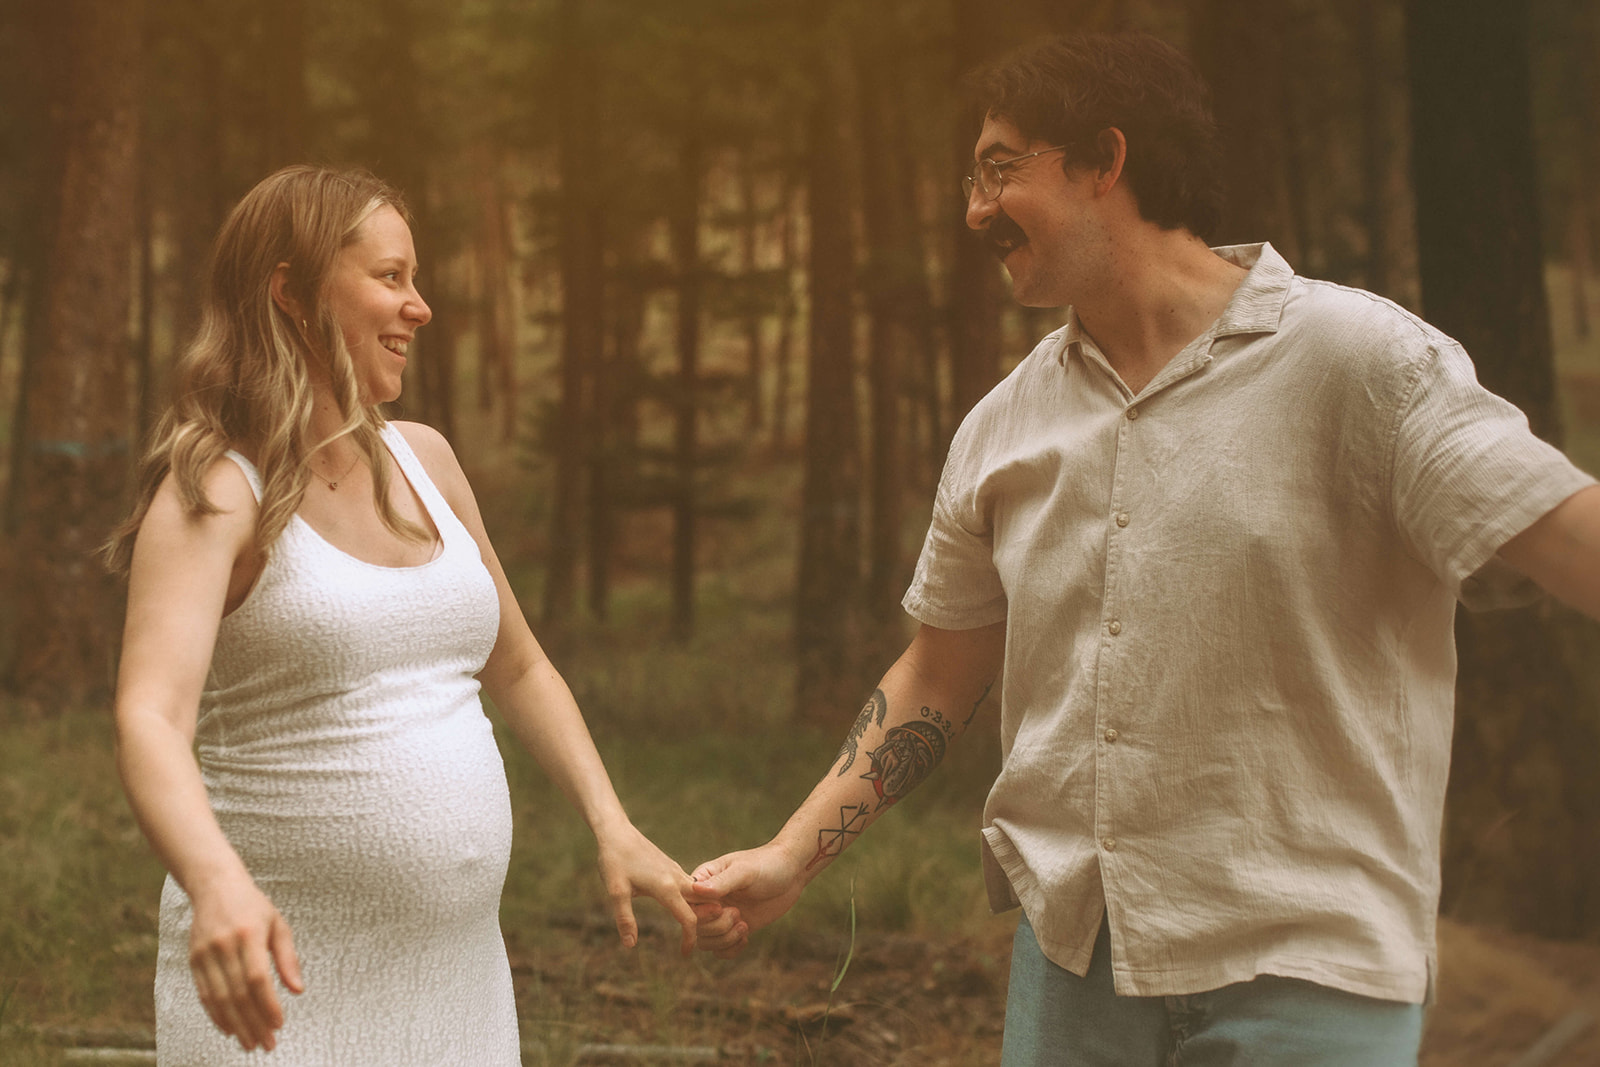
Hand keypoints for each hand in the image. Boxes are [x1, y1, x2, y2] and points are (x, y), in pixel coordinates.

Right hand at [187, 873, 303, 1051]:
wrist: (215, 886)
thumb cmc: (253, 906)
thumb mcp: (278, 924)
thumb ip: (288, 958)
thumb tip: (298, 990)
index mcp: (249, 933)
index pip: (258, 978)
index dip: (268, 1005)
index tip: (279, 1025)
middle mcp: (224, 945)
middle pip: (238, 993)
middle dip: (253, 1023)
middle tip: (266, 1044)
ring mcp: (205, 953)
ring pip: (220, 998)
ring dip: (236, 1025)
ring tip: (250, 1043)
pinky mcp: (194, 960)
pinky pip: (205, 994)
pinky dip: (217, 1015)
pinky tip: (230, 1029)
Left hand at [595, 821, 698, 956]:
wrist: (616, 831)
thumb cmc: (614, 860)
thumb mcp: (615, 891)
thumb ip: (625, 919)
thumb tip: (631, 945)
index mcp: (666, 887)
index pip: (689, 919)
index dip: (690, 939)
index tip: (686, 955)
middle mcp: (676, 878)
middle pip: (703, 904)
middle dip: (709, 923)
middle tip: (707, 943)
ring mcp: (675, 870)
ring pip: (699, 893)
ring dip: (703, 910)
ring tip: (703, 929)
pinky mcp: (671, 866)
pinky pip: (690, 885)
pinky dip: (696, 898)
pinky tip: (690, 906)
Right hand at [690, 843, 806, 957]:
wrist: (791, 873)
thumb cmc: (766, 865)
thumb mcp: (745, 871)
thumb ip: (723, 882)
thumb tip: (697, 890)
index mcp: (704, 880)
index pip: (686, 905)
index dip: (700, 914)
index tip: (721, 908)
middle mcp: (708, 900)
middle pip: (695, 927)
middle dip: (717, 926)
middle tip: (738, 913)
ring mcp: (720, 916)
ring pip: (706, 941)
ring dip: (725, 939)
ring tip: (744, 925)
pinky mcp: (734, 928)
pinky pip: (720, 950)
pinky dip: (731, 949)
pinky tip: (746, 938)